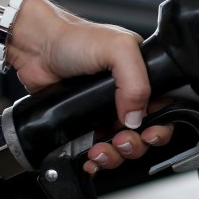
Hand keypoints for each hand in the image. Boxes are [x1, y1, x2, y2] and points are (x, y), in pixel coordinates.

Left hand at [8, 0, 173, 172]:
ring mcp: (104, 111)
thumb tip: (136, 117)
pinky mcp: (83, 123)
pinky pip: (97, 150)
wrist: (36, 46)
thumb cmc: (73, 38)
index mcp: (140, 76)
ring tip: (100, 150)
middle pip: (143, 134)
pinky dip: (96, 160)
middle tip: (121, 140)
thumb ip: (136, 82)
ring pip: (121, 146)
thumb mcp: (118, 49)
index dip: (159, 127)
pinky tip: (90, 158)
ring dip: (114, 155)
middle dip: (135, 145)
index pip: (162, 109)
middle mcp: (125, 95)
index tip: (148, 133)